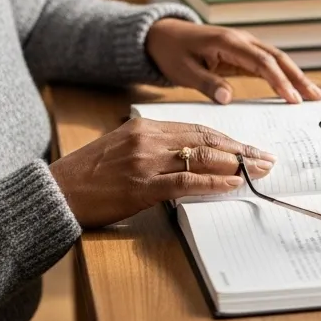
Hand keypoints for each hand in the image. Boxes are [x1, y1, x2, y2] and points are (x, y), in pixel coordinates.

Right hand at [49, 118, 276, 227]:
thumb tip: (192, 157)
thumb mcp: (122, 149)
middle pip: (207, 139)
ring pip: (202, 157)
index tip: (249, 147)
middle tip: (266, 158)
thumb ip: (155, 148)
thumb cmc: (88, 176)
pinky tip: (233, 185)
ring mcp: (145, 162)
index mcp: (144, 127)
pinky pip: (187, 182)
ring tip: (259, 171)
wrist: (54, 194)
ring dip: (237, 165)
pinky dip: (214, 183)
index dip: (228, 138)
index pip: (198, 129)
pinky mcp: (142, 186)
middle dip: (241, 150)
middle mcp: (147, 139)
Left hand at [145, 19, 320, 104]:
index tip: (292, 99)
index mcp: (228, 42)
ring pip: (277, 59)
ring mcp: (244, 45)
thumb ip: (206, 84)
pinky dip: (284, 75)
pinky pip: (268, 64)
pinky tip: (295, 89)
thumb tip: (228, 98)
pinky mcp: (243, 53)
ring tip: (315, 95)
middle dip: (299, 78)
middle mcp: (242, 40)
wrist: (161, 35)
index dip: (279, 80)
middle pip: (277, 58)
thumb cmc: (170, 52)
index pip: (262, 62)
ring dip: (296, 76)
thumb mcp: (182, 70)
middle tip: (317, 98)